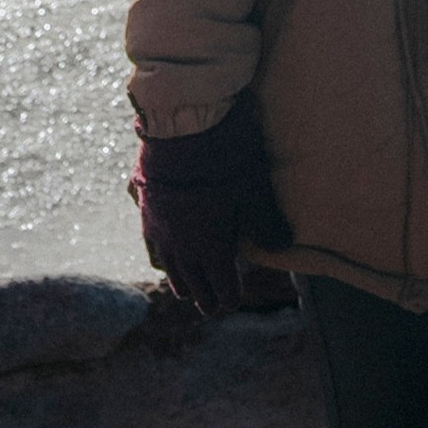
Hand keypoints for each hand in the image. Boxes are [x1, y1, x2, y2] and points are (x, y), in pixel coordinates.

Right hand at [130, 91, 284, 316]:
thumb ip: (268, 224)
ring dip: (180, 279)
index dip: (229, 298)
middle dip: (204, 296)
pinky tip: (162, 249)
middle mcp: (180, 245)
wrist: (183, 121)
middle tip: (212, 306)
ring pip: (167, 266)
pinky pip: (151, 241)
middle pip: (191, 283)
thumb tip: (282, 248)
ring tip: (186, 287)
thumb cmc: (226, 157)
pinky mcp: (145, 204)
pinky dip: (160, 253)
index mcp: (208, 249)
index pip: (220, 289)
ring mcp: (159, 226)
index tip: (233, 303)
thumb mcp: (255, 190)